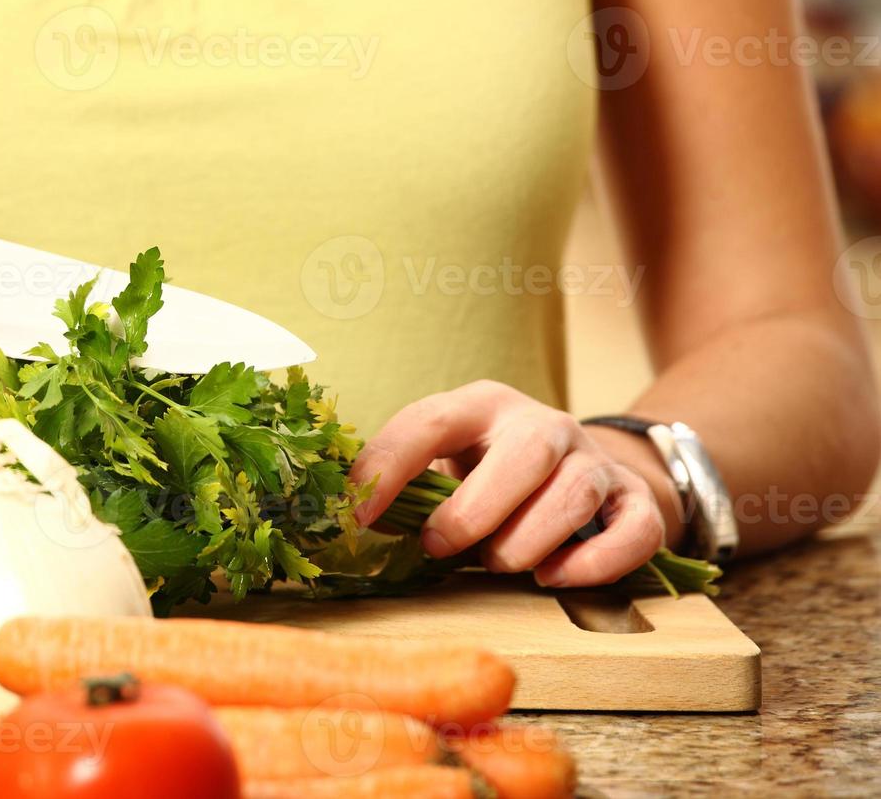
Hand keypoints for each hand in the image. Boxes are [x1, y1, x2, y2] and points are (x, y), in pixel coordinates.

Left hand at [350, 380, 679, 586]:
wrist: (582, 474)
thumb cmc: (491, 477)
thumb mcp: (447, 464)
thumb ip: (409, 484)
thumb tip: (349, 516)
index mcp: (482, 407)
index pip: (431, 420)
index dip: (389, 465)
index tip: (359, 514)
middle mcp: (544, 425)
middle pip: (525, 452)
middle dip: (476, 509)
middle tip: (442, 546)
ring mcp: (595, 461)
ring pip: (575, 492)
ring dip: (529, 539)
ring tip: (499, 565)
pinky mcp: (635, 502)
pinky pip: (633, 530)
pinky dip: (595, 562)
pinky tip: (554, 577)